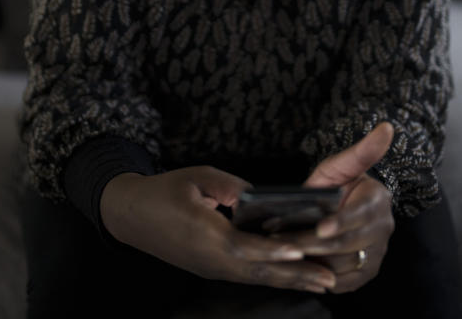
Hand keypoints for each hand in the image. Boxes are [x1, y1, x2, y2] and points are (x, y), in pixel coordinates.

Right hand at [100, 166, 337, 293]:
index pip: (245, 246)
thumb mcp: (196, 177)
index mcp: (205, 234)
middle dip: (296, 275)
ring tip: (323, 283)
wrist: (130, 216)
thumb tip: (259, 197)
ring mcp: (211, 268)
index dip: (274, 250)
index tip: (302, 251)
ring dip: (290, 281)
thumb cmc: (163, 192)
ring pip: (257, 278)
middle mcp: (211, 259)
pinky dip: (274, 276)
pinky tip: (294, 276)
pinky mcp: (212, 269)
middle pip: (259, 271)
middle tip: (331, 279)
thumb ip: (230, 186)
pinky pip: (248, 276)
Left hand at [280, 122, 395, 293]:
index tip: (320, 228)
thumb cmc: (334, 185)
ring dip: (314, 262)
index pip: (361, 216)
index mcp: (379, 200)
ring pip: (345, 265)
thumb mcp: (341, 166)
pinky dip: (322, 277)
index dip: (340, 223)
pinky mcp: (366, 272)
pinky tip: (302, 266)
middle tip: (287, 244)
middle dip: (315, 245)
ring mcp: (377, 253)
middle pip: (349, 244)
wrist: (336, 208)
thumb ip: (361, 151)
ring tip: (286, 254)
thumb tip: (387, 127)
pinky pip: (345, 282)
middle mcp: (384, 228)